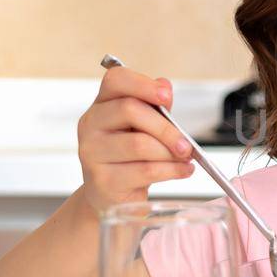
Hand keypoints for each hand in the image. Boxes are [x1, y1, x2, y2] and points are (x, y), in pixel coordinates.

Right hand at [76, 65, 194, 214]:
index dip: (143, 84)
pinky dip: (172, 170)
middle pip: (130, 110)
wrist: (111, 196)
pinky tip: (183, 170)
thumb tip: (164, 85)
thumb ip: (155, 107)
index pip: (116, 80)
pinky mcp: (102, 180)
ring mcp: (92, 152)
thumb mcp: (144, 128)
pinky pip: (145, 170)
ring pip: (139, 144)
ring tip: (185, 158)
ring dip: (170, 153)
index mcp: (101, 105)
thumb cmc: (130, 157)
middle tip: (186, 143)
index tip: (167, 96)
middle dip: (166, 128)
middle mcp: (91, 124)